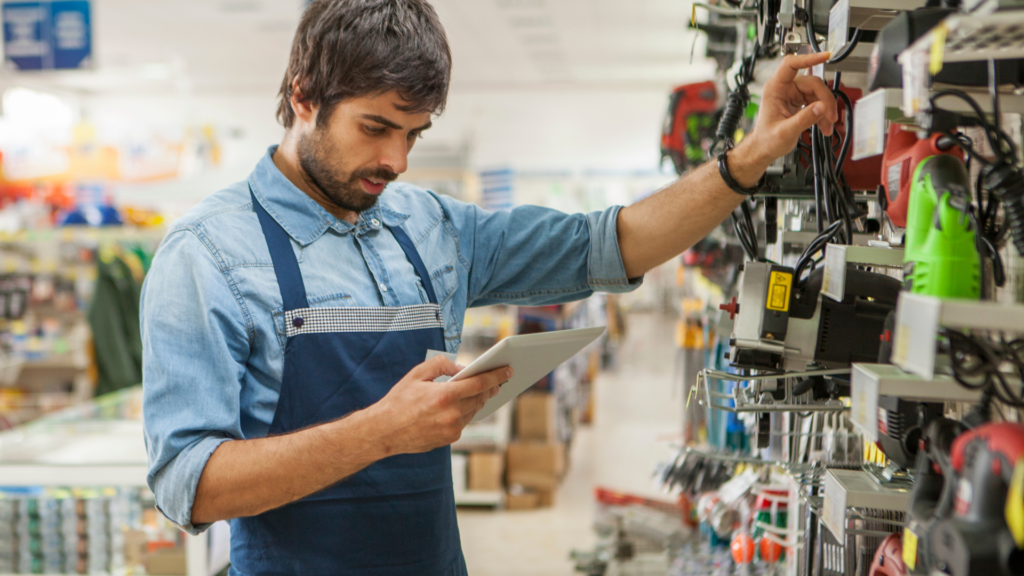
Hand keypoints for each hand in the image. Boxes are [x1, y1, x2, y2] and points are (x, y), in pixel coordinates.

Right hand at [373, 355, 509, 453]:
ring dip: (479, 399)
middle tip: (498, 379)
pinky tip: (465, 404)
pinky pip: (464, 422)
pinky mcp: (449, 439)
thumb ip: (441, 365)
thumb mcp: (417, 374)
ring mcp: (452, 429)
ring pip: (474, 410)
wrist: (385, 431)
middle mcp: (451, 414)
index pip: (479, 384)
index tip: (508, 370)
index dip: (496, 376)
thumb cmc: (399, 400)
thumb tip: (462, 367)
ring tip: (484, 389)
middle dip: (491, 387)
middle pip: (480, 397)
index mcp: (444, 396)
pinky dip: (466, 412)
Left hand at [733, 52, 839, 180]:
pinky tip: (823, 125)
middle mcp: (784, 88)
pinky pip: (817, 101)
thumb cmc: (766, 140)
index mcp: (775, 89)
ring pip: (817, 93)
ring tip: (826, 126)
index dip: (808, 58)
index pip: (791, 65)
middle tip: (830, 117)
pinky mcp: (799, 100)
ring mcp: (792, 93)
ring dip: (826, 109)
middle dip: (825, 100)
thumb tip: (821, 108)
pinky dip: (822, 113)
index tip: (824, 56)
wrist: (764, 148)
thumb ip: (804, 119)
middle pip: (813, 83)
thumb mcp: (785, 132)